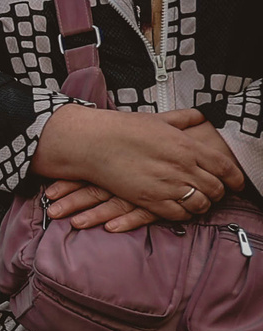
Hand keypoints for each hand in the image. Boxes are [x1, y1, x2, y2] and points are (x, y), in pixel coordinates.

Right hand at [35, 107, 246, 224]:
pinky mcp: (150, 200)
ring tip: (198, 202)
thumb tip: (200, 116)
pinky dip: (184, 214)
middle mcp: (182, 166)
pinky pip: (179, 214)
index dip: (236, 178)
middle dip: (218, 193)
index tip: (237, 184)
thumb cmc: (121, 128)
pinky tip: (180, 209)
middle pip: (215, 188)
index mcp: (186, 146)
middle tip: (214, 193)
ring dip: (202, 205)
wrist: (92, 143)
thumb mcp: (157, 119)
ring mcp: (166, 185)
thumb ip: (183, 118)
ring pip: (200, 204)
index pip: (224, 166)